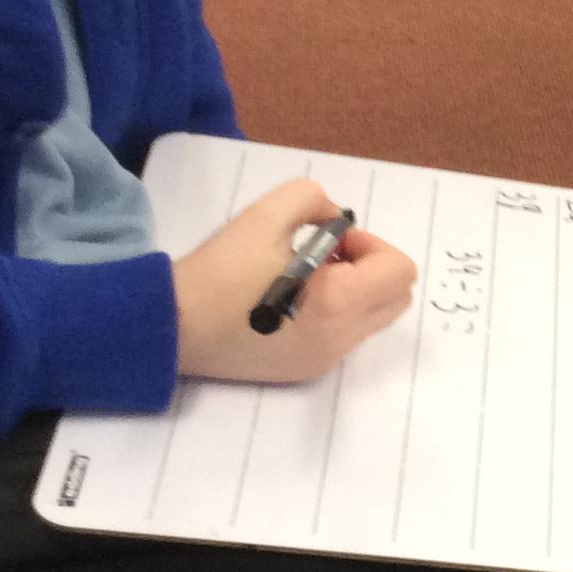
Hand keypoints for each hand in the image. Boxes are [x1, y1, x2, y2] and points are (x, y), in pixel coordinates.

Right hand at [173, 178, 416, 383]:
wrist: (174, 325)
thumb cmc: (220, 270)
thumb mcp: (265, 214)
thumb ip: (312, 200)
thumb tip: (335, 220)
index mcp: (338, 303)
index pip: (399, 270)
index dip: (370, 244)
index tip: (330, 240)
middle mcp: (341, 339)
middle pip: (396, 297)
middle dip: (371, 268)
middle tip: (325, 255)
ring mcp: (325, 360)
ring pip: (372, 318)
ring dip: (353, 289)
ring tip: (303, 276)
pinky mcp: (307, 371)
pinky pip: (345, 336)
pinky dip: (335, 312)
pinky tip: (290, 300)